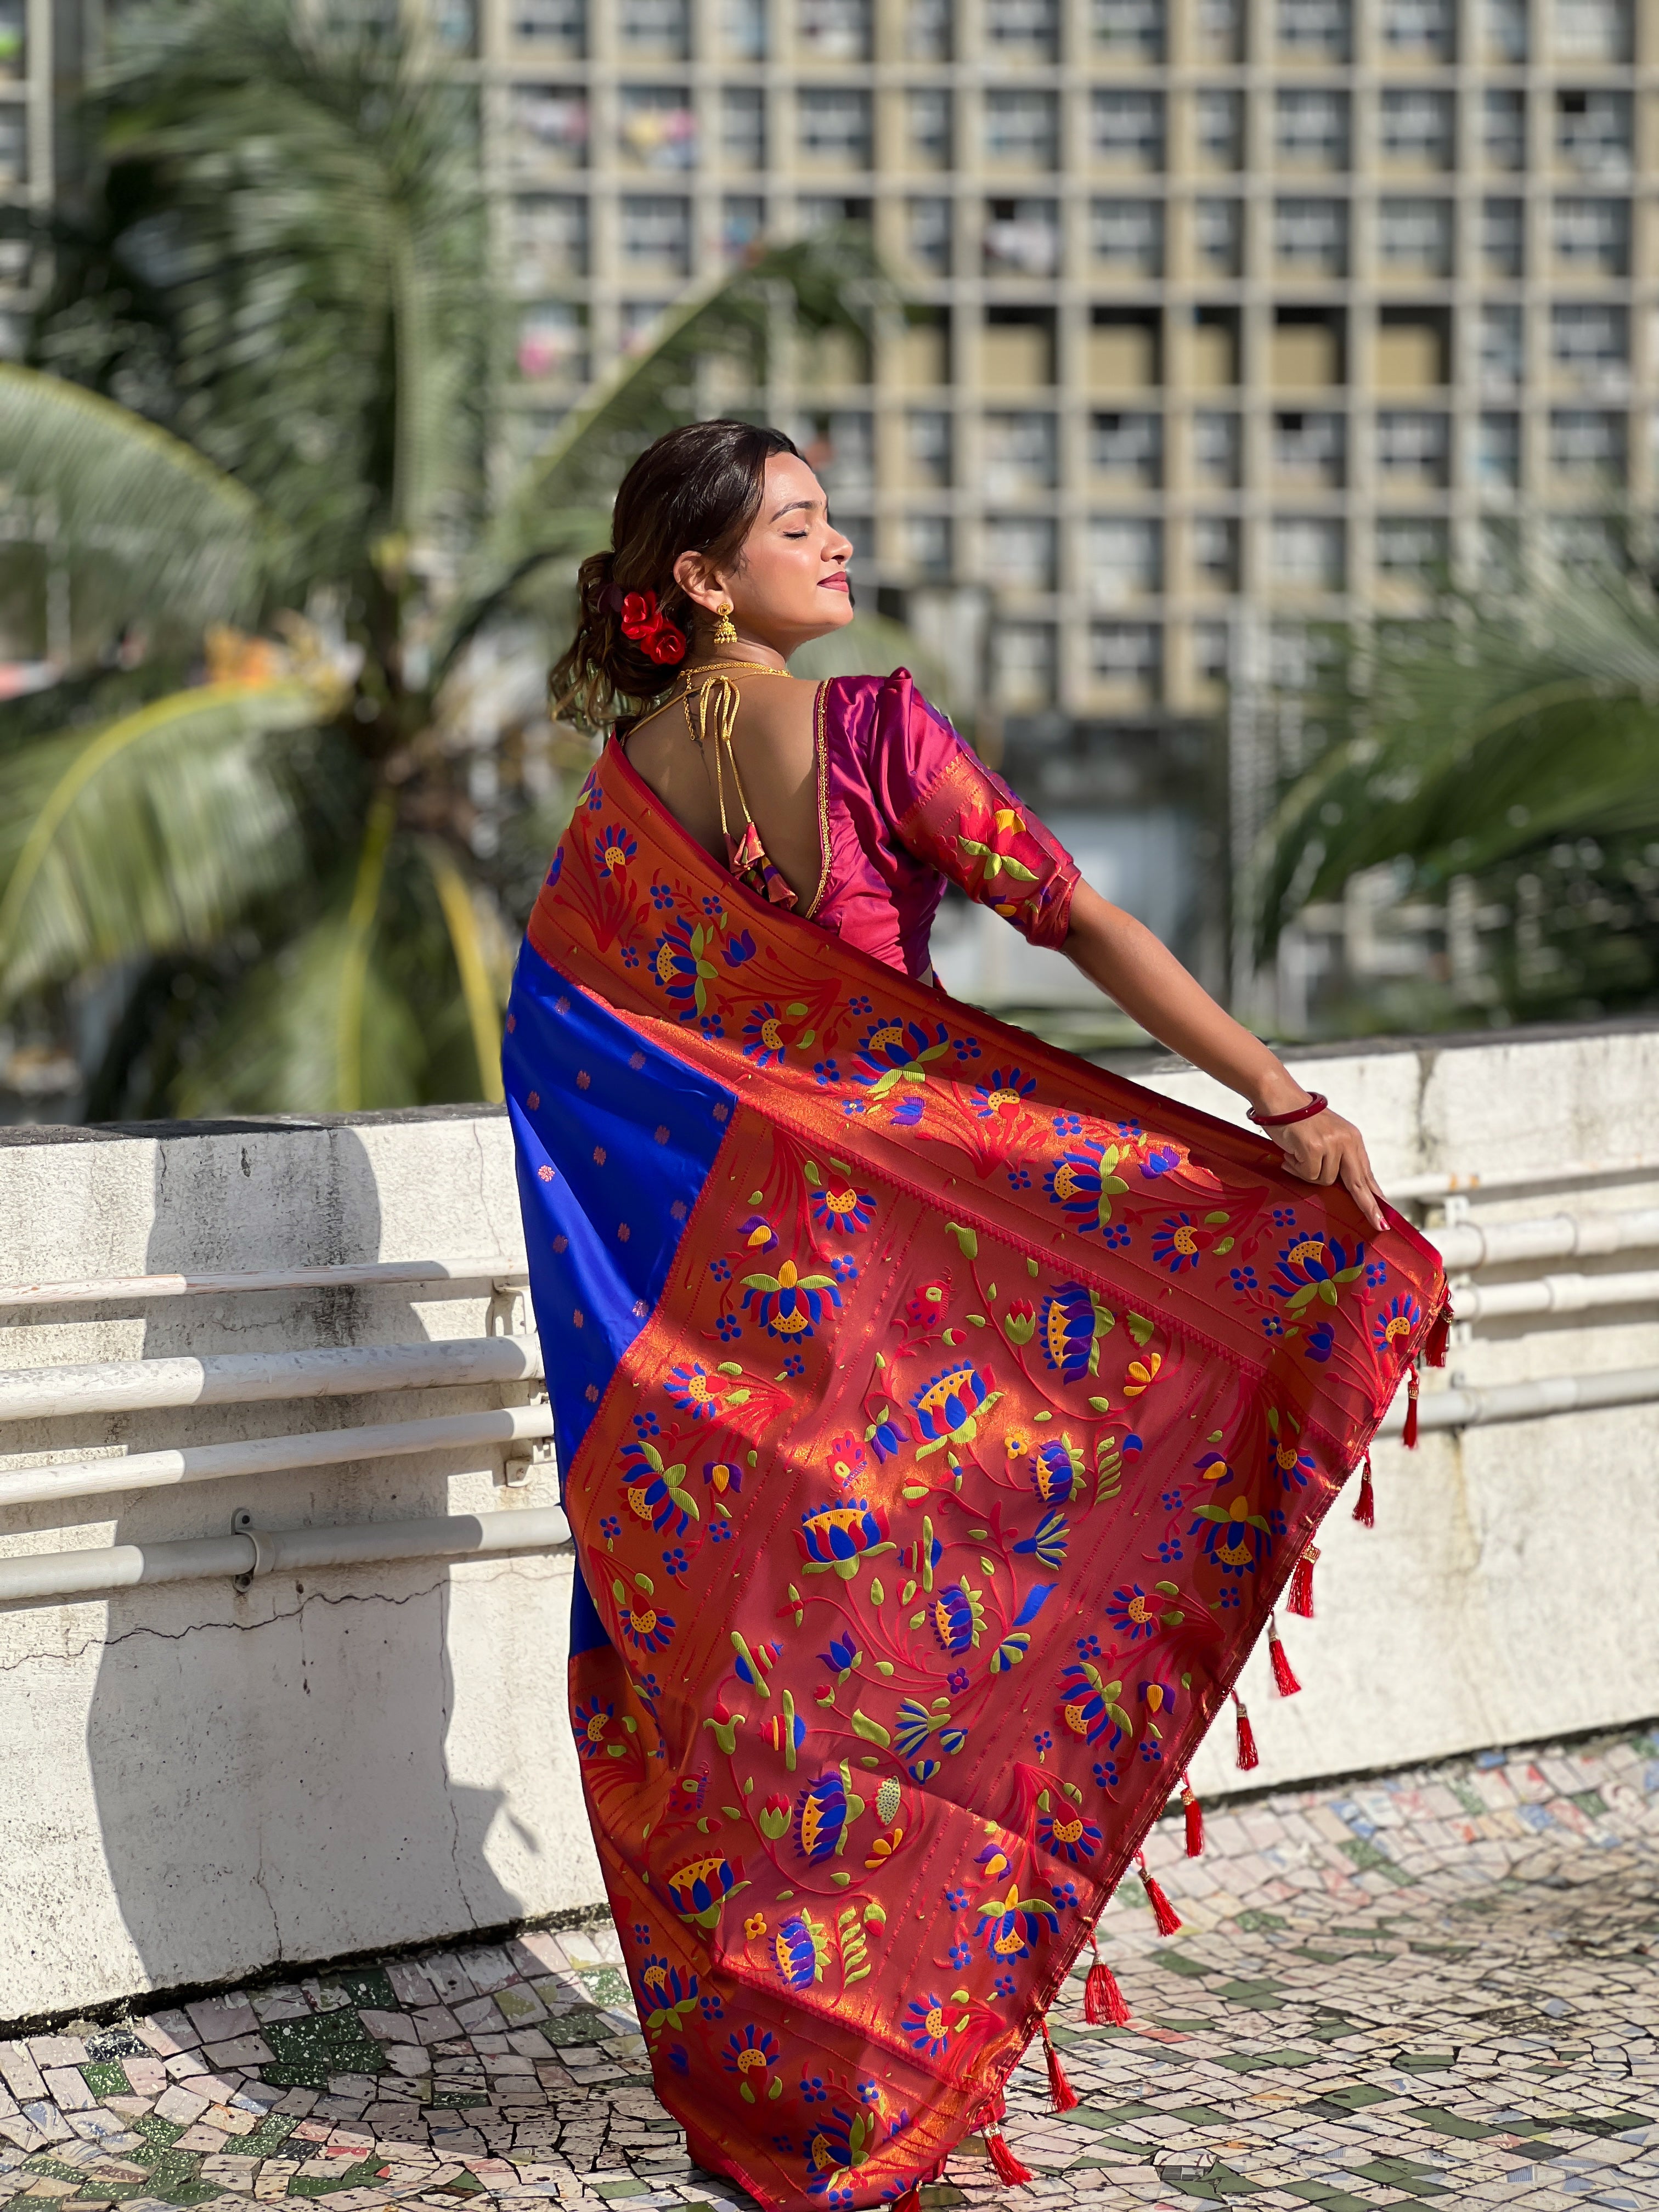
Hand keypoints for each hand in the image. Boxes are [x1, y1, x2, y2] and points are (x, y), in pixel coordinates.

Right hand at [1255, 1088, 1387, 1233]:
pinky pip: (1308, 1174)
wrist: (1279, 1098)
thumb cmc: (1298, 1119)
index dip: (1375, 1196)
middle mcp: (1347, 1141)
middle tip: (1379, 1225)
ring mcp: (1332, 1145)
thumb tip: (1348, 1186)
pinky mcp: (1314, 1148)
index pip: (1366, 1173)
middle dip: (1368, 1207)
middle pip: (1359, 1183)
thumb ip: (1338, 1158)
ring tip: (1296, 1155)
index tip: (1384, 1215)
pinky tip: (1290, 1153)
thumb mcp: (1326, 1137)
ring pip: (1324, 1181)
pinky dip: (1296, 1167)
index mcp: (1352, 1139)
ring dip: (1307, 1173)